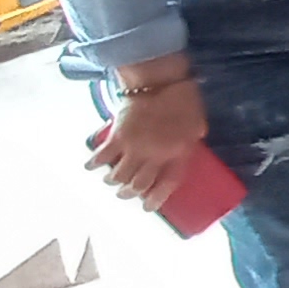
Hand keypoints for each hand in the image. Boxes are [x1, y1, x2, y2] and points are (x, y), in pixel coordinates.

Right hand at [90, 79, 208, 212]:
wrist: (159, 80)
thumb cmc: (183, 99)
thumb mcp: (198, 123)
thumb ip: (192, 140)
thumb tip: (187, 148)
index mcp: (180, 153)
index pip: (168, 184)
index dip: (157, 198)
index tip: (148, 207)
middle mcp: (156, 156)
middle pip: (139, 185)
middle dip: (130, 193)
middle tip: (125, 193)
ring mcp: (135, 148)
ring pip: (119, 176)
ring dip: (113, 181)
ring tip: (111, 179)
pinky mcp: (118, 137)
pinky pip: (102, 157)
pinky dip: (94, 164)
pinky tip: (91, 166)